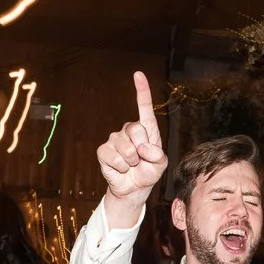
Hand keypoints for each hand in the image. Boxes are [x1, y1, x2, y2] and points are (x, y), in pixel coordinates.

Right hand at [97, 72, 166, 205]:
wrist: (134, 188)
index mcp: (146, 129)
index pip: (144, 107)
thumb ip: (157, 155)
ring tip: (132, 166)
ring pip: (126, 148)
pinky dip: (121, 167)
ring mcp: (114, 139)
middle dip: (142, 149)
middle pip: (136, 130)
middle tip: (141, 160)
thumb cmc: (148, 172)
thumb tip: (142, 148)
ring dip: (132, 162)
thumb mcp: (160, 164)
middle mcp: (129, 130)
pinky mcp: (103, 151)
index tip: (138, 75)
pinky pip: (114, 157)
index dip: (142, 90)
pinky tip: (122, 169)